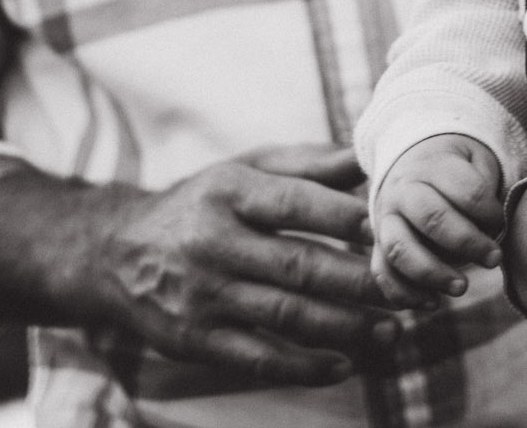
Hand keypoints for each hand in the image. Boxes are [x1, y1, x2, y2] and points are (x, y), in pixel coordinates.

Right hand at [0, 144, 398, 385]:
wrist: (115, 253)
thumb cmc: (198, 204)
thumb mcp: (242, 170)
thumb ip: (305, 166)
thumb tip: (366, 160)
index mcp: (228, 191)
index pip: (297, 204)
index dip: (349, 219)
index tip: (392, 230)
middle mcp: (213, 242)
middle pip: (302, 265)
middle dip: (363, 281)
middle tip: (412, 290)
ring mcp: (203, 295)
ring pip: (288, 315)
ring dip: (347, 327)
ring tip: (393, 329)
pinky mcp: (195, 339)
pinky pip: (259, 358)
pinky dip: (305, 365)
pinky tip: (343, 363)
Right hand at [370, 134, 505, 304]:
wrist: (409, 164)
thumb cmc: (454, 172)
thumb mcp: (475, 161)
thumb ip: (486, 189)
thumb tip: (492, 230)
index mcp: (433, 166)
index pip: (466, 191)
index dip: (490, 212)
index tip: (502, 222)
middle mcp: (404, 191)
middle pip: (432, 217)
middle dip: (466, 242)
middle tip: (493, 259)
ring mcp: (386, 220)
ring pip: (400, 249)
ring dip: (432, 273)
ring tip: (461, 287)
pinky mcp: (377, 246)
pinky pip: (382, 273)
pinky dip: (404, 293)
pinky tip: (433, 302)